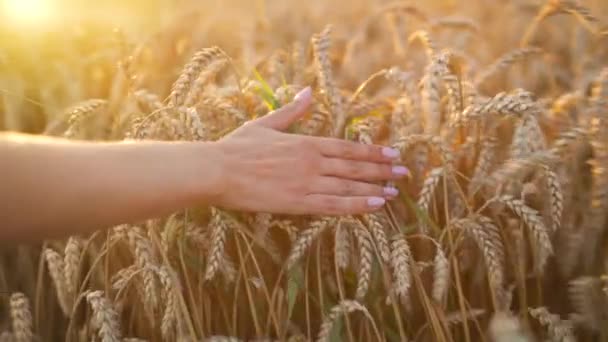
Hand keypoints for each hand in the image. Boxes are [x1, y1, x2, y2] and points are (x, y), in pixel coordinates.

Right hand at [209, 87, 408, 214]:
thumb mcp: (266, 124)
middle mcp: (312, 162)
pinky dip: (356, 206)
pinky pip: (334, 205)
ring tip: (394, 192)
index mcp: (306, 142)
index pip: (348, 148)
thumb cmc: (237, 148)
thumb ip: (292, 110)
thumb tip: (308, 91)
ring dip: (374, 189)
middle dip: (382, 170)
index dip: (372, 152)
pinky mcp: (298, 202)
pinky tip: (374, 207)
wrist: (217, 170)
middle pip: (354, 166)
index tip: (392, 154)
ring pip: (349, 186)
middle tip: (404, 173)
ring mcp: (307, 182)